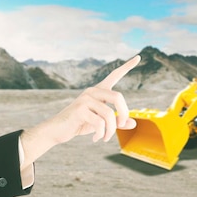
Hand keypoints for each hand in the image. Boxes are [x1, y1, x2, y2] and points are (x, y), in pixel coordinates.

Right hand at [20, 55, 139, 167]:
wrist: (57, 131)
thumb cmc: (79, 124)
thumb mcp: (101, 123)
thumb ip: (116, 122)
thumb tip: (133, 123)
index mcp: (98, 91)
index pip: (114, 75)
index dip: (127, 67)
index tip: (138, 57)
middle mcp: (92, 91)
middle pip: (118, 97)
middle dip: (123, 114)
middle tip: (121, 126)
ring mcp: (85, 99)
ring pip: (109, 114)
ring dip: (110, 130)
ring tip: (105, 138)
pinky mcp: (80, 110)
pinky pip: (99, 122)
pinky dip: (101, 134)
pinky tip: (96, 138)